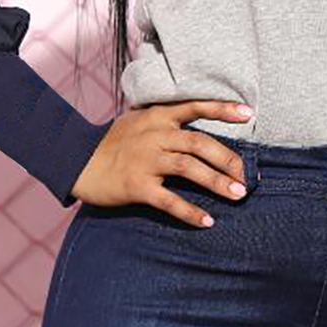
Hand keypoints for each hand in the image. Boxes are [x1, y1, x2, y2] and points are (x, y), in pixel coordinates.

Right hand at [70, 99, 253, 227]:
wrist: (77, 160)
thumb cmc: (113, 141)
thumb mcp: (138, 119)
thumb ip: (165, 119)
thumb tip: (196, 120)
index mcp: (158, 116)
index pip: (195, 106)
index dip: (223, 109)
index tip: (248, 112)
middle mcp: (155, 135)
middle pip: (199, 143)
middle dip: (228, 159)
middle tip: (246, 176)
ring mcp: (146, 160)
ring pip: (189, 168)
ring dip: (216, 182)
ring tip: (238, 194)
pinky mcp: (137, 186)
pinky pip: (169, 200)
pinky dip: (190, 211)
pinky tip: (207, 220)